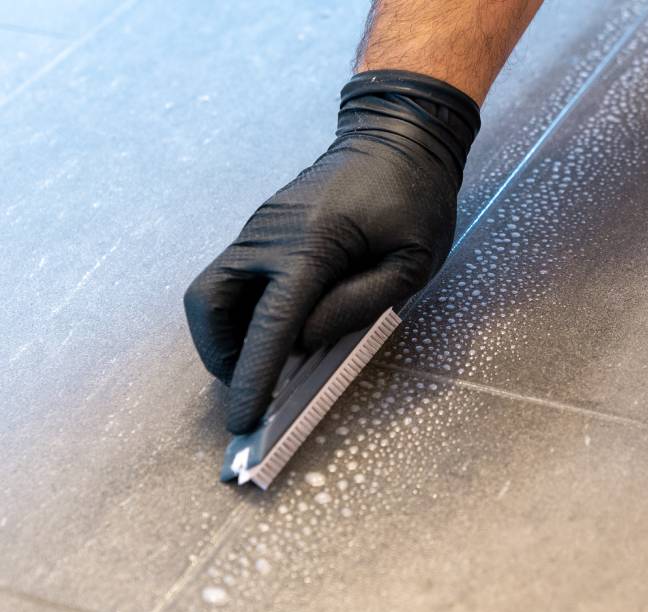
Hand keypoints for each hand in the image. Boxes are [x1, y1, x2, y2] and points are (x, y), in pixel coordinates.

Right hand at [184, 70, 478, 433]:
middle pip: (210, 305)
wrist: (398, 135)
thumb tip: (306, 340)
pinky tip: (274, 328)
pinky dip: (239, 312)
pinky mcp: (261, 228)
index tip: (243, 418)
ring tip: (261, 362)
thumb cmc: (416, 198)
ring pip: (210, 292)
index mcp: (311, 244)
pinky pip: (232, 277)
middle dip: (221, 356)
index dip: (253, 374)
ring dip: (224, 335)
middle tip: (251, 387)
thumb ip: (362, 304)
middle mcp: (269, 235)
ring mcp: (258, 228)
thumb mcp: (412, 261)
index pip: (271, 323)